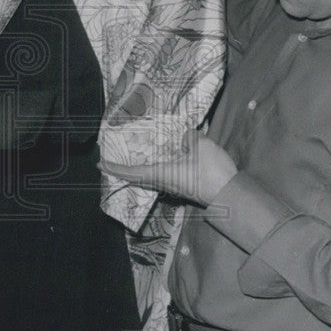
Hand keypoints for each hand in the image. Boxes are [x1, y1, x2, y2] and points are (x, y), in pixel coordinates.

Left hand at [98, 130, 236, 205]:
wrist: (230, 193)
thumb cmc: (211, 171)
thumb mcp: (200, 145)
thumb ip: (188, 137)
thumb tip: (184, 137)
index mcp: (161, 173)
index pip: (131, 171)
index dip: (114, 168)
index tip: (101, 164)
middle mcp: (164, 181)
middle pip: (138, 176)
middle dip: (124, 168)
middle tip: (113, 158)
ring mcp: (174, 185)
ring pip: (151, 176)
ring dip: (140, 168)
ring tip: (134, 156)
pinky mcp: (185, 185)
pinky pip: (164, 175)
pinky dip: (156, 167)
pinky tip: (161, 158)